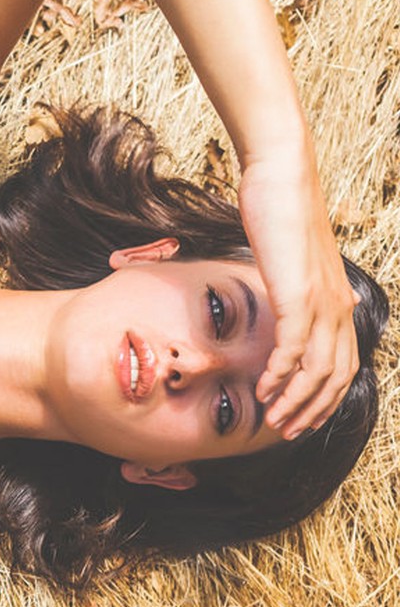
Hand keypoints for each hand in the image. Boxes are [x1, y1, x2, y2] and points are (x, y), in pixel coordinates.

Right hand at [238, 145, 358, 439]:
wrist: (281, 174)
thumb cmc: (281, 212)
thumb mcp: (292, 260)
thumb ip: (294, 289)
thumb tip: (287, 309)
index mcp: (337, 300)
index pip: (343, 363)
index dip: (325, 397)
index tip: (301, 416)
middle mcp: (337, 305)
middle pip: (336, 376)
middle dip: (312, 411)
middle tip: (288, 431)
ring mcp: (320, 302)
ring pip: (317, 371)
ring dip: (295, 402)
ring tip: (272, 420)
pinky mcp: (298, 295)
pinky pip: (292, 349)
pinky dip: (279, 375)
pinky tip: (263, 389)